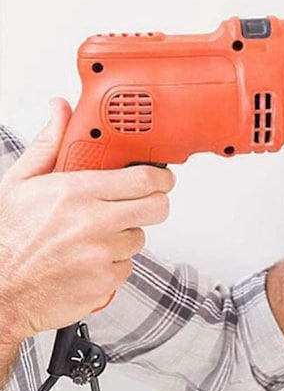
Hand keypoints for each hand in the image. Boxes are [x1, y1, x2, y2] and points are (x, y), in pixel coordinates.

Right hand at [0, 98, 174, 341]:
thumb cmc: (8, 237)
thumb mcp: (20, 182)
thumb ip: (49, 144)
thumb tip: (60, 110)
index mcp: (75, 192)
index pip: (142, 179)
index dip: (160, 177)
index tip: (161, 177)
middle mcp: (92, 222)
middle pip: (156, 207)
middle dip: (155, 202)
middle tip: (144, 202)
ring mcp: (101, 253)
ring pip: (140, 236)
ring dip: (126, 234)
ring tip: (96, 234)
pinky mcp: (105, 281)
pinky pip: (128, 265)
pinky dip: (114, 262)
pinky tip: (89, 259)